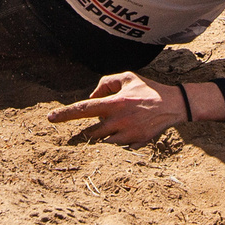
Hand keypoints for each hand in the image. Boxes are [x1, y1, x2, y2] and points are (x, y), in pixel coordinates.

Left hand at [48, 71, 209, 146]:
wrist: (174, 104)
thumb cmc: (148, 89)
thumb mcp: (127, 77)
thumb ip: (105, 83)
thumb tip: (91, 97)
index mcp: (114, 103)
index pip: (83, 110)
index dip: (65, 114)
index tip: (50, 118)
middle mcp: (118, 121)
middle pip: (91, 133)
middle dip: (89, 131)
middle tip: (97, 125)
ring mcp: (127, 135)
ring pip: (104, 142)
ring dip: (104, 137)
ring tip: (119, 126)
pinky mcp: (136, 144)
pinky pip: (118, 148)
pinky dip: (119, 142)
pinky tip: (131, 131)